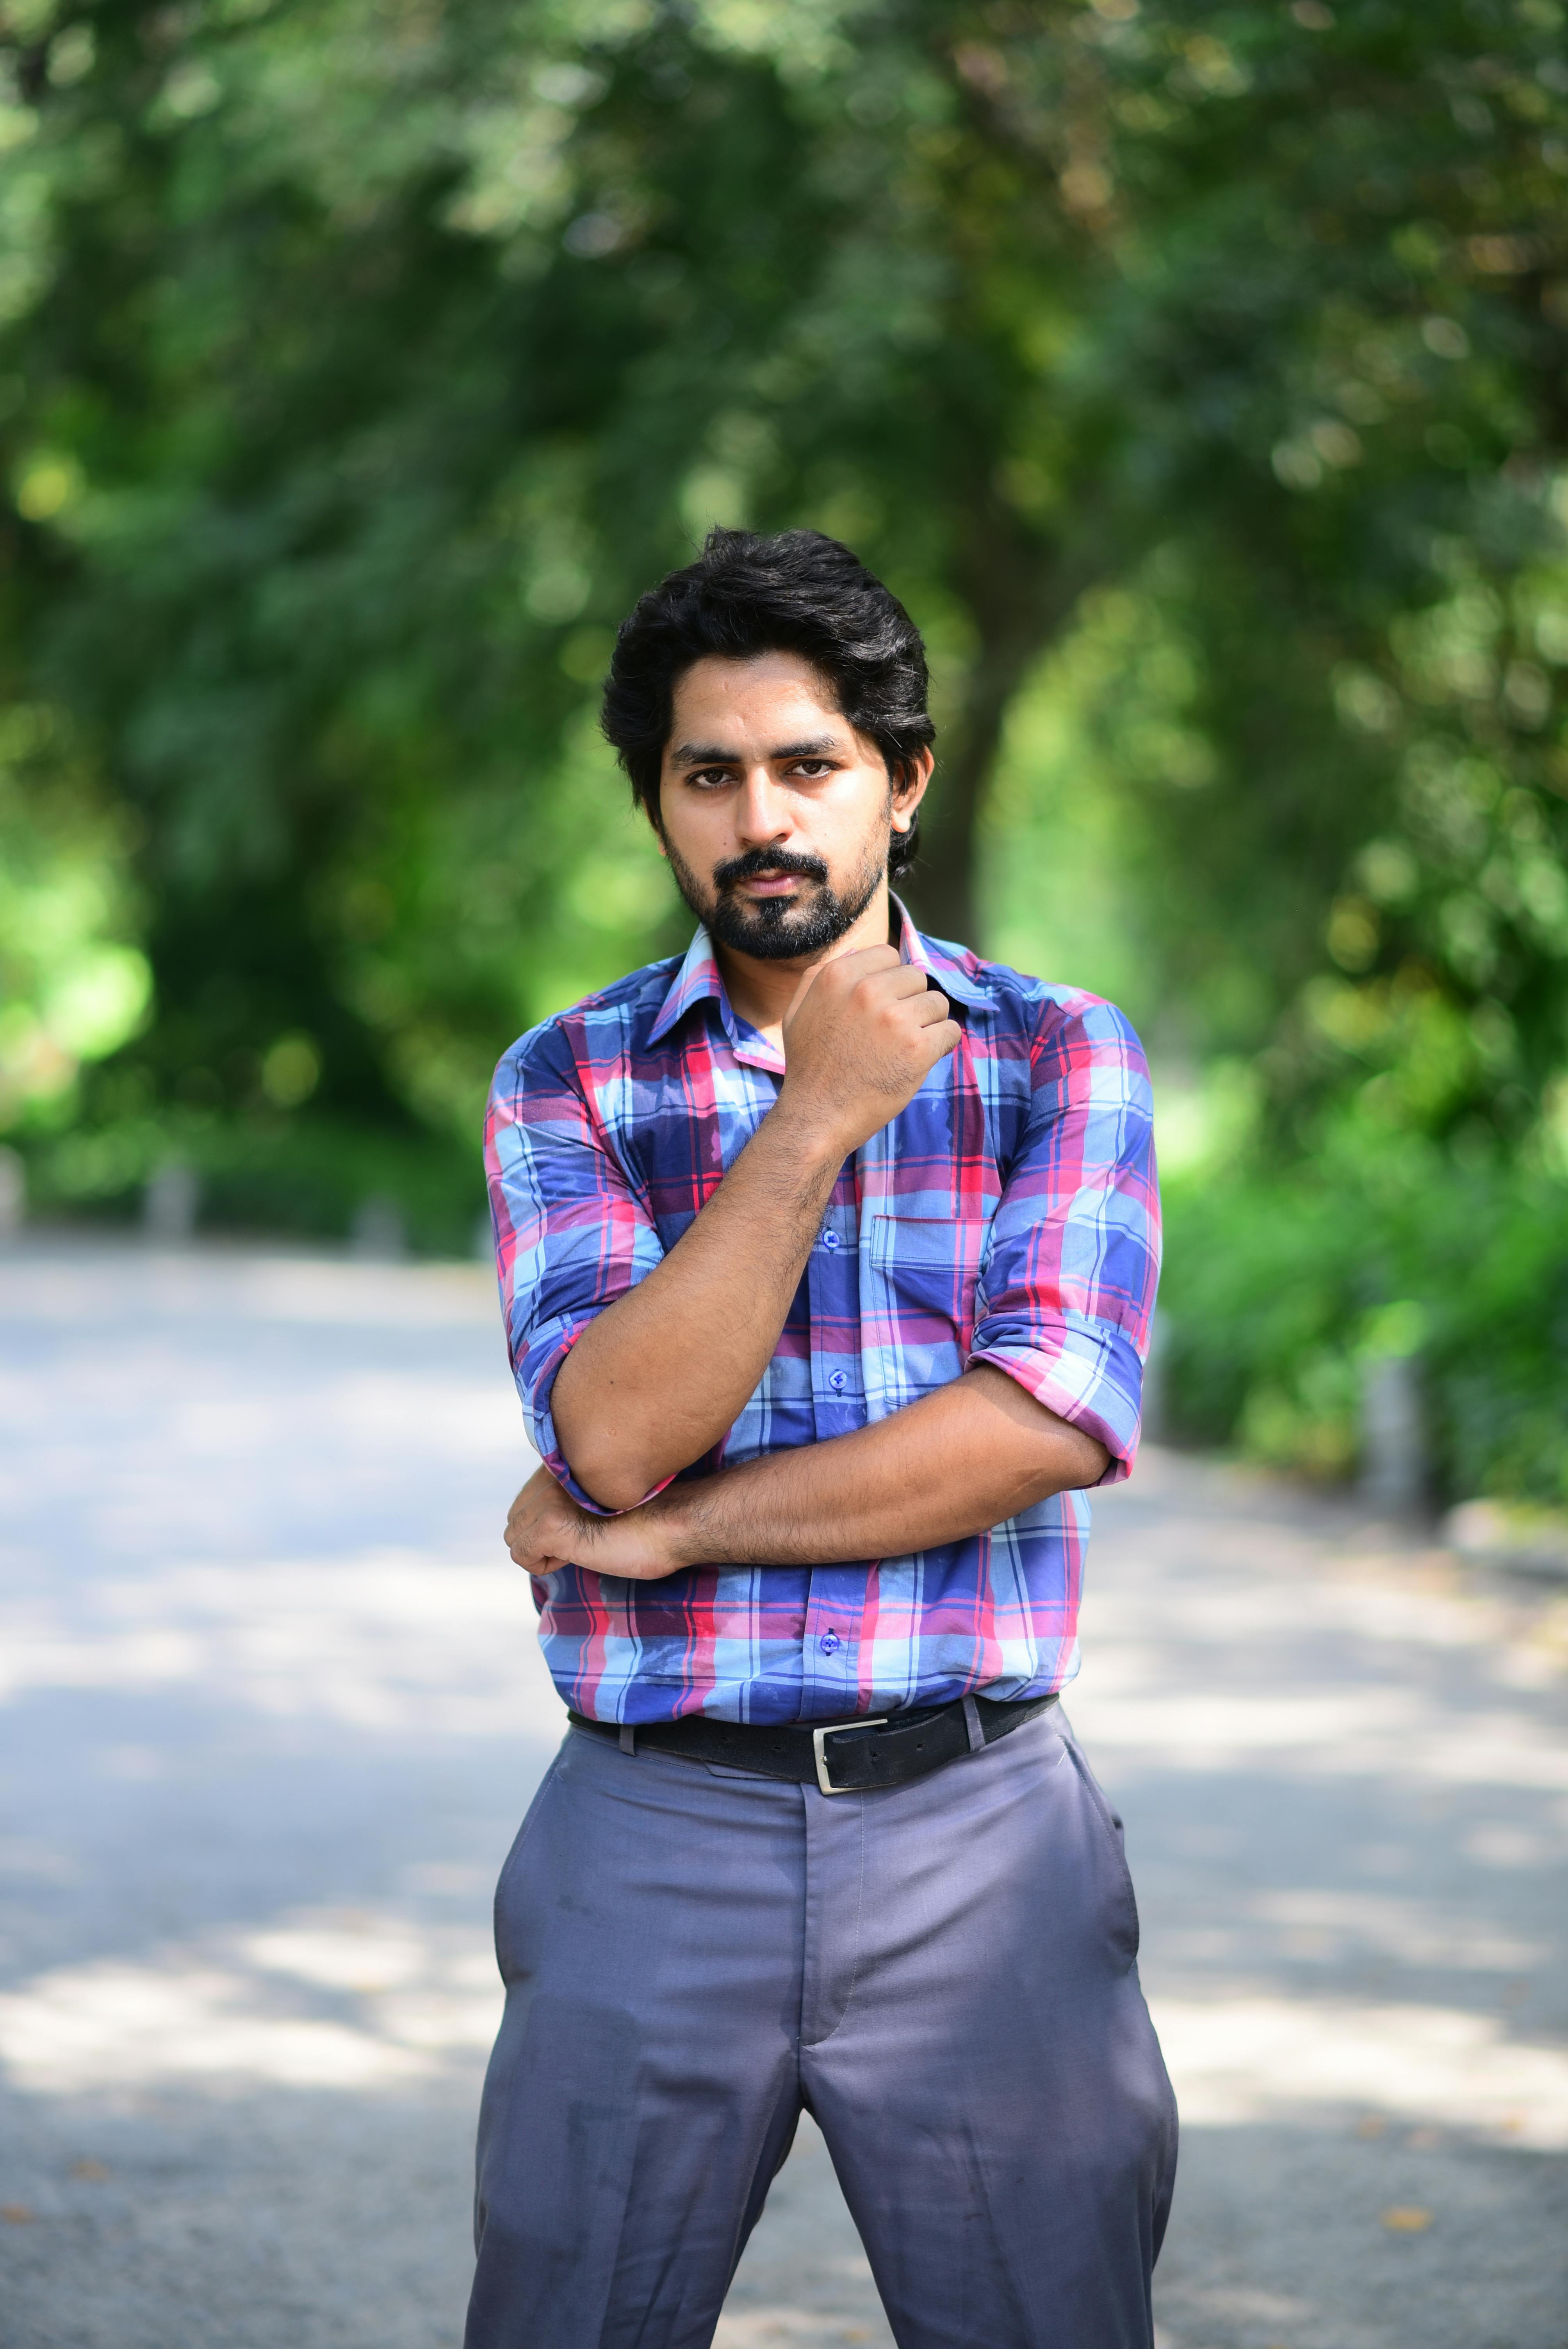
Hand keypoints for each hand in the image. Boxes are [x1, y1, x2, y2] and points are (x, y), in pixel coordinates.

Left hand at [504, 1464, 684, 1581]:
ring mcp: (550, 1499)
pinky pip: (521, 1554)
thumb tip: (544, 1520)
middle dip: (539, 1537)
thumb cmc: (649, 1519)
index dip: (548, 1522)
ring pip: (514, 1536)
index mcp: (564, 1465)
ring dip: (541, 1550)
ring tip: (578, 1547)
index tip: (580, 1526)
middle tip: (579, 1540)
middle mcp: (552, 1475)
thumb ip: (571, 1495)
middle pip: (515, 1518)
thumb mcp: (600, 1499)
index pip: (527, 1499)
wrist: (675, 1524)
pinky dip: (541, 1564)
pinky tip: (571, 1557)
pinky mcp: (552, 1525)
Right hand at [777, 945, 960, 1155]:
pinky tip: (921, 1058)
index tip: (883, 1005)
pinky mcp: (917, 1049)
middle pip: (916, 977)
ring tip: (906, 1046)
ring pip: (937, 1002)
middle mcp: (867, 991)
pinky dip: (942, 1044)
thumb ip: (820, 976)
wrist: (817, 1117)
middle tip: (894, 1031)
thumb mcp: (798, 1011)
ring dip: (928, 1023)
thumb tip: (855, 953)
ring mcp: (894, 1020)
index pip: (888, 955)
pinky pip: (950, 1031)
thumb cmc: (809, 1066)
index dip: (890, 981)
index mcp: (837, 976)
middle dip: (911, 1001)